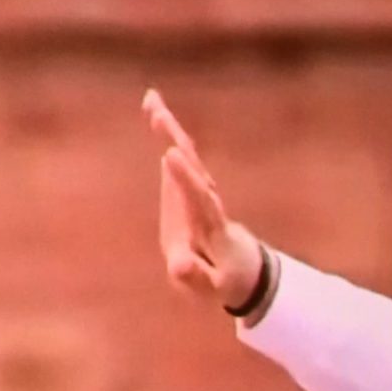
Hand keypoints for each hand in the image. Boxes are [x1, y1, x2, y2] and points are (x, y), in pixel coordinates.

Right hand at [144, 89, 265, 309]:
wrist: (239, 267)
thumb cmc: (222, 281)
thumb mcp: (209, 287)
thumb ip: (195, 276)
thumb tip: (178, 266)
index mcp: (212, 226)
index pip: (200, 199)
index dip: (186, 177)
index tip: (170, 155)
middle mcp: (208, 200)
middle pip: (195, 168)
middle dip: (178, 143)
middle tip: (160, 119)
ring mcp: (200, 188)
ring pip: (188, 153)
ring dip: (171, 129)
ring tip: (152, 102)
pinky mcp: (190, 182)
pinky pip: (180, 152)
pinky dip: (167, 130)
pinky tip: (152, 107)